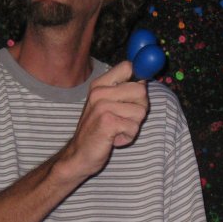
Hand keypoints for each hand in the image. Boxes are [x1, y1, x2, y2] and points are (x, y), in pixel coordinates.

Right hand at [58, 60, 148, 180]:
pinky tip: (114, 138)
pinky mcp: (107, 122)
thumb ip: (122, 90)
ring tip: (117, 129)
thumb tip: (144, 78)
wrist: (78, 154)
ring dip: (133, 125)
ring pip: (140, 111)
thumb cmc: (96, 130)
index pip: (128, 67)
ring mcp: (102, 106)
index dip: (139, 79)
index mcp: (100, 84)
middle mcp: (99, 92)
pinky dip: (128, 136)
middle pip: (141, 89)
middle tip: (124, 119)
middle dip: (140, 108)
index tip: (135, 95)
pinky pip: (134, 127)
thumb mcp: (105, 104)